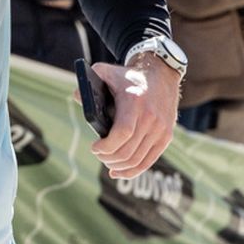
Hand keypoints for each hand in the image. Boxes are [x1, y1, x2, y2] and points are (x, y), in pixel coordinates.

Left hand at [89, 56, 178, 177]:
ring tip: (107, 162)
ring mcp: (160, 129)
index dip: (106, 146)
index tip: (94, 147)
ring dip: (118, 166)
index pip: (122, 133)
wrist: (161, 74)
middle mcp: (150, 117)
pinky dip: (133, 171)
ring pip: (137, 159)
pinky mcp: (166, 136)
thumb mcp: (107, 72)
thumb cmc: (129, 76)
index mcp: (134, 102)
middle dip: (108, 158)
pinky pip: (149, 161)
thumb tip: (77, 96)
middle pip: (128, 150)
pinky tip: (118, 172)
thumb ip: (89, 81)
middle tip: (98, 154)